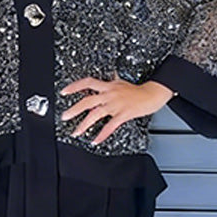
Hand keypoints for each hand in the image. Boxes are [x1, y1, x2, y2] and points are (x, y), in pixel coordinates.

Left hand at [60, 72, 174, 144]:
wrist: (152, 94)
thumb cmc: (138, 90)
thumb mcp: (121, 81)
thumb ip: (112, 81)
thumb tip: (109, 76)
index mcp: (108, 86)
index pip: (87, 83)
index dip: (74, 87)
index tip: (64, 92)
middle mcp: (109, 94)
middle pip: (87, 101)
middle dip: (74, 110)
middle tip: (64, 117)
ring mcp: (115, 105)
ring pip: (95, 114)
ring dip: (83, 124)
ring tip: (76, 132)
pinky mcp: (123, 114)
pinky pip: (110, 126)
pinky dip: (101, 135)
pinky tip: (95, 140)